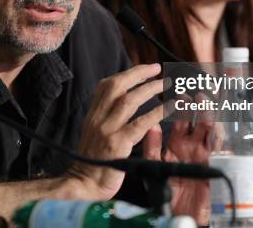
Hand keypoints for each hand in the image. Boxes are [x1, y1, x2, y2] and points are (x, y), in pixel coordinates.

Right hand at [67, 64, 169, 199]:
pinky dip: (157, 112)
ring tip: (166, 84)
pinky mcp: (117, 144)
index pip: (105, 86)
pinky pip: (140, 123)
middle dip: (138, 73)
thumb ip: (104, 119)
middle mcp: (98, 118)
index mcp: (92, 115)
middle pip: (117, 86)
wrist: (83, 185)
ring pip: (129, 100)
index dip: (125, 75)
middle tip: (157, 68)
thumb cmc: (91, 163)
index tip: (142, 70)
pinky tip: (169, 107)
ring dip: (150, 89)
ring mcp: (107, 130)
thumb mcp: (92, 134)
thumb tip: (120, 104)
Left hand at [143, 96, 214, 224]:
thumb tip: (151, 126)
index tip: (178, 91)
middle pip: (198, 119)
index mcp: (176, 142)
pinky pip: (217, 149)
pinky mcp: (211, 165)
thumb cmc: (166, 189)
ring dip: (208, 116)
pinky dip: (215, 137)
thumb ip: (152, 146)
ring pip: (209, 130)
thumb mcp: (154, 166)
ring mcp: (203, 153)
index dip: (180, 104)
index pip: (180, 118)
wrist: (176, 212)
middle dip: (199, 105)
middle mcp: (191, 145)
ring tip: (204, 103)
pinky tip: (213, 128)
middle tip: (197, 92)